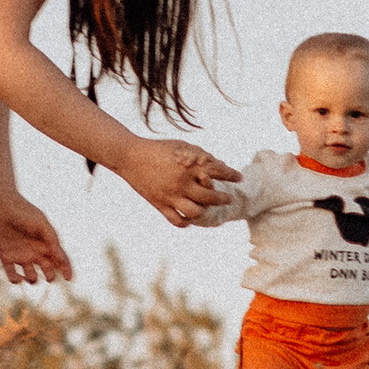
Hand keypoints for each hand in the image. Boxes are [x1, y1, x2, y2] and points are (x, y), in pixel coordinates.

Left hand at [0, 195, 72, 284]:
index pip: (60, 258)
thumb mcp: (42, 224)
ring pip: (31, 275)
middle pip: (47, 269)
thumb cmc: (23, 212)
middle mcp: (35, 250)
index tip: (69, 278)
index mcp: (46, 242)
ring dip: (33, 280)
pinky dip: (16, 280)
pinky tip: (18, 278)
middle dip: (50, 276)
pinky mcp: (5, 257)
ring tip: (33, 277)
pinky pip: (12, 274)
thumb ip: (52, 240)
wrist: (0, 206)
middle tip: (49, 278)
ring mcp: (20, 254)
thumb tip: (61, 259)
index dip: (66, 269)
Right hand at [125, 138, 240, 226]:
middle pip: (211, 197)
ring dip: (206, 211)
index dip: (232, 175)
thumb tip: (220, 165)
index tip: (239, 177)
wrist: (130, 157)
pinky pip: (178, 220)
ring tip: (209, 208)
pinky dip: (187, 221)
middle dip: (224, 198)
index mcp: (188, 166)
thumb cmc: (158, 148)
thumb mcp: (182, 146)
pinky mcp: (160, 205)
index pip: (218, 172)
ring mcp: (171, 196)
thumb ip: (202, 155)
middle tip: (229, 198)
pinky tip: (191, 216)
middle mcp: (182, 183)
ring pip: (196, 212)